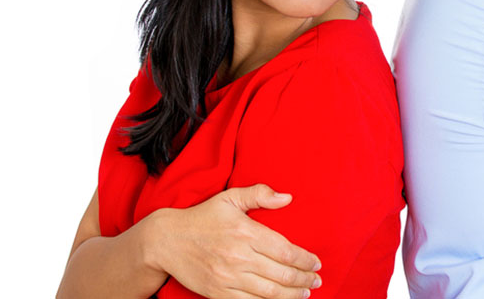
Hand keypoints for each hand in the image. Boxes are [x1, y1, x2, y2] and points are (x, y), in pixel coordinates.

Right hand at [148, 184, 321, 298]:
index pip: (285, 251)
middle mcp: (239, 257)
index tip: (316, 263)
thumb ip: (259, 194)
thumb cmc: (202, 217)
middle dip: (304, 279)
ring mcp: (228, 277)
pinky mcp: (217, 292)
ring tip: (305, 293)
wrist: (166, 241)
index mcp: (246, 232)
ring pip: (269, 292)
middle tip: (316, 280)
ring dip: (291, 295)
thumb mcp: (230, 198)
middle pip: (282, 274)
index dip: (305, 260)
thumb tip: (287, 197)